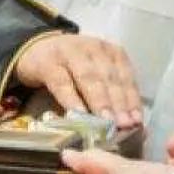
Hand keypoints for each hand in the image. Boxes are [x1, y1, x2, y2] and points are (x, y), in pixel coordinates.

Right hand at [14, 34, 143, 128]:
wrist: (36, 49)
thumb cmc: (73, 68)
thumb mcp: (96, 74)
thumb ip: (110, 93)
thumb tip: (128, 124)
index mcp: (111, 52)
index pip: (125, 77)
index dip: (132, 100)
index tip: (137, 121)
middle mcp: (94, 48)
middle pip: (109, 78)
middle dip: (118, 103)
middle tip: (124, 125)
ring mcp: (70, 53)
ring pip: (89, 78)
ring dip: (99, 102)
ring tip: (106, 123)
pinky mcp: (48, 63)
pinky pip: (62, 83)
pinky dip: (71, 99)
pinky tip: (78, 114)